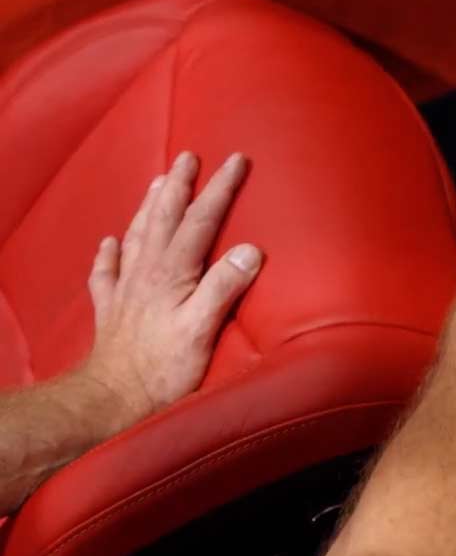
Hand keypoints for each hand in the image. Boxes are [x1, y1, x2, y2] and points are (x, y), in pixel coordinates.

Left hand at [79, 151, 261, 431]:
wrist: (110, 400)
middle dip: (179, 184)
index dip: (220, 188)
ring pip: (137, 234)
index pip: (201, 220)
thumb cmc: (162, 369)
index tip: (236, 160)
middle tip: (189, 156)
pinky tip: (110, 243)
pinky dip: (109, 253)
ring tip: (157, 182)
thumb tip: (250, 250)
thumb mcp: (203, 329)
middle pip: (164, 217)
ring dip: (149, 205)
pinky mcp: (111, 309)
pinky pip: (106, 272)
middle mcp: (146, 272)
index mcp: (172, 272)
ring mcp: (125, 289)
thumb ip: (224, 286)